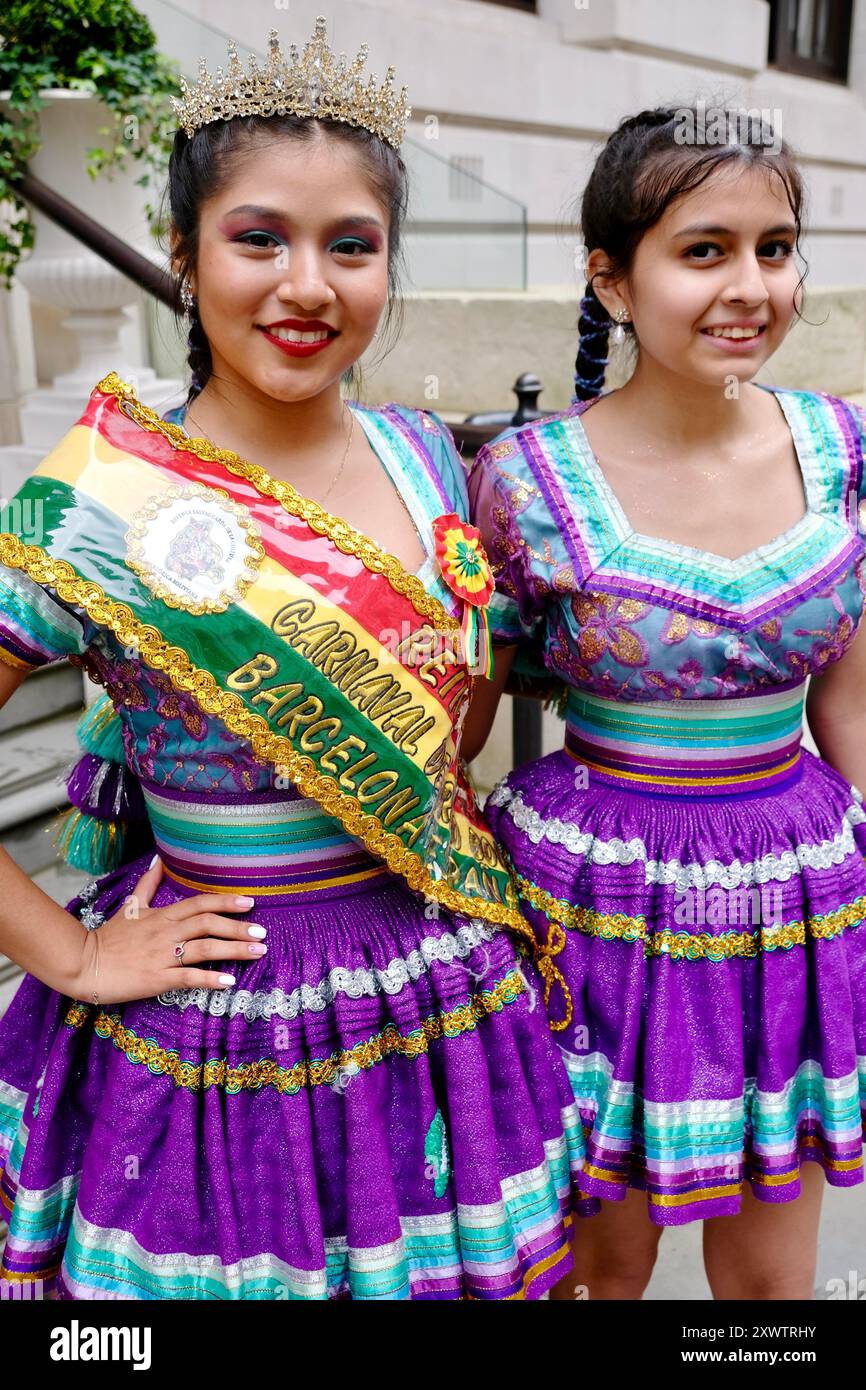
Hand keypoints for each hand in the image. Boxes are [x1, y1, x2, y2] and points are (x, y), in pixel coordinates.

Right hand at [74, 856, 266, 1005]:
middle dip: (238, 927)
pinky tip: (229, 981)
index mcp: (163, 915)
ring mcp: (162, 955)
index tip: (250, 902)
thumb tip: (158, 860)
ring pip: (204, 949)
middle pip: (208, 924)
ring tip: (257, 953)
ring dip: (233, 950)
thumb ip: (148, 885)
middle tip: (262, 932)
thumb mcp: (130, 906)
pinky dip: (209, 979)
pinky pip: (187, 978)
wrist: (83, 964)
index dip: (226, 901)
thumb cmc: (110, 938)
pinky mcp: (156, 978)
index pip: (200, 903)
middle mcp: (166, 932)